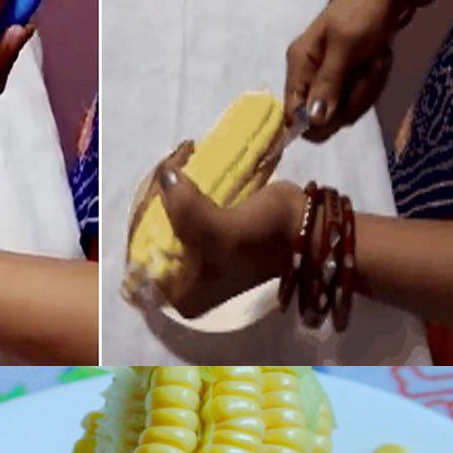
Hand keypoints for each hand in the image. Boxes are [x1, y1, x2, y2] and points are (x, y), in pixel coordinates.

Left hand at [152, 146, 304, 316]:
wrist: (308, 228)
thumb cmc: (265, 240)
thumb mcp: (221, 233)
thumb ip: (185, 211)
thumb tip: (166, 178)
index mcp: (182, 295)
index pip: (143, 252)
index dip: (146, 212)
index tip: (163, 179)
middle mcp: (183, 280)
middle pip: (152, 231)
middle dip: (159, 193)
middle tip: (175, 161)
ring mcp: (195, 256)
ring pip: (166, 215)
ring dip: (171, 185)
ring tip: (183, 156)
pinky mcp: (208, 233)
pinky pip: (183, 207)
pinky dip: (184, 184)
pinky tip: (188, 162)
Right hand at [285, 0, 396, 141]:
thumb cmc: (362, 10)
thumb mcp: (346, 45)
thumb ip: (329, 83)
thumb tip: (313, 121)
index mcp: (299, 66)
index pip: (293, 113)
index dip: (314, 123)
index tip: (340, 112)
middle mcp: (309, 79)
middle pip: (321, 119)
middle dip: (351, 102)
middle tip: (369, 73)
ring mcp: (327, 82)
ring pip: (343, 113)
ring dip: (366, 92)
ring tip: (376, 63)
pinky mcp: (344, 83)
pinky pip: (355, 102)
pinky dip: (372, 88)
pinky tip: (377, 66)